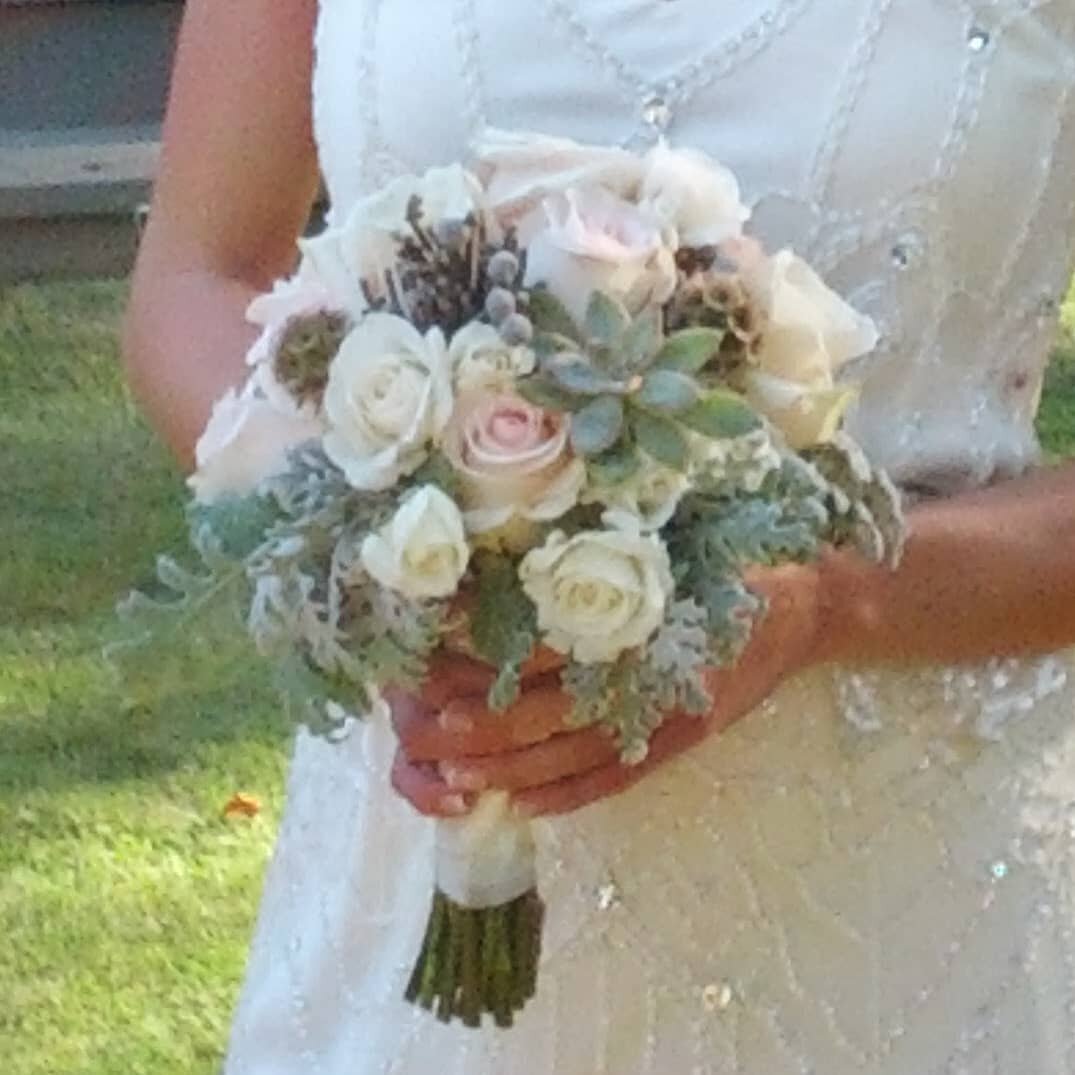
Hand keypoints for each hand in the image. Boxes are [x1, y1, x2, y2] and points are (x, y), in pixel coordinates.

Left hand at [388, 562, 821, 818]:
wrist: (808, 605)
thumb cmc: (727, 561)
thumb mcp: (671, 543)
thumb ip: (604, 558)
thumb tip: (515, 556)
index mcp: (637, 619)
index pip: (542, 645)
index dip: (483, 655)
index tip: (430, 654)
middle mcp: (647, 676)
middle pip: (545, 711)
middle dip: (477, 725)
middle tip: (420, 729)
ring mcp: (665, 717)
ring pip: (572, 755)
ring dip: (509, 768)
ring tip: (451, 775)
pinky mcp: (679, 742)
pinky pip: (615, 780)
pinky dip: (567, 797)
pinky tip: (523, 807)